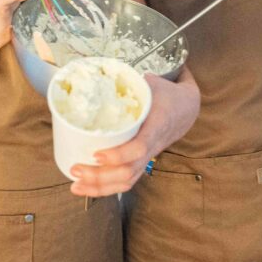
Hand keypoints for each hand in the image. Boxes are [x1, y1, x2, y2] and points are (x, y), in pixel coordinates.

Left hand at [69, 71, 200, 197]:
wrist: (186, 109)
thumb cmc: (166, 95)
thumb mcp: (152, 83)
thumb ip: (129, 80)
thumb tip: (98, 72)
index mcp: (156, 126)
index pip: (139, 148)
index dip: (118, 155)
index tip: (96, 154)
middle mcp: (152, 147)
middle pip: (127, 171)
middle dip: (100, 176)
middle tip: (75, 168)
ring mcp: (147, 157)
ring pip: (126, 181)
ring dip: (99, 187)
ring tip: (75, 184)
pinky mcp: (141, 162)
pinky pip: (125, 182)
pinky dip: (105, 189)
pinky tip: (86, 187)